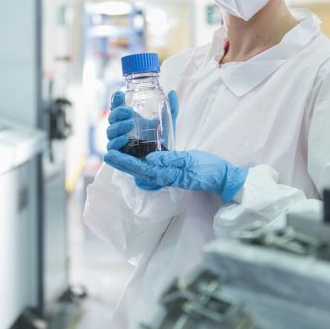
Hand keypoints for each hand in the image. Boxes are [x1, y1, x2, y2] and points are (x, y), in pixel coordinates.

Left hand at [103, 149, 247, 202]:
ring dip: (129, 160)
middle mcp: (163, 176)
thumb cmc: (208, 170)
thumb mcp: (190, 161)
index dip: (124, 162)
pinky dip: (142, 159)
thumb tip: (149, 160)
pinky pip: (152, 166)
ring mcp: (166, 174)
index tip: (110, 154)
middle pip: (137, 169)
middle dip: (122, 161)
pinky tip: (138, 153)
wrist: (222, 177)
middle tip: (107, 152)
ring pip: (143, 168)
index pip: (139, 168)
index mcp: (165, 174)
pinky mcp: (171, 171)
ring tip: (118, 151)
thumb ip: (171, 160)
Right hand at [106, 90, 178, 190]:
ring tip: (130, 125)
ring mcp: (118, 140)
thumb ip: (171, 109)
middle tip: (130, 113)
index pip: (117, 106)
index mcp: (129, 117)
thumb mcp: (167, 123)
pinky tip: (125, 139)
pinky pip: (111, 147)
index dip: (116, 99)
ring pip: (110, 131)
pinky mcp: (118, 153)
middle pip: (112, 117)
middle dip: (118, 113)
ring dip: (118, 126)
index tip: (121, 94)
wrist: (161, 161)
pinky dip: (116, 142)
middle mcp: (121, 127)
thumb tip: (172, 92)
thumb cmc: (161, 140)